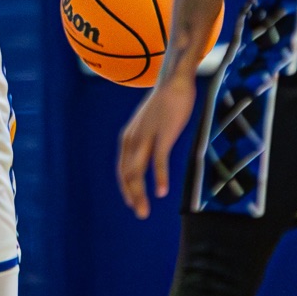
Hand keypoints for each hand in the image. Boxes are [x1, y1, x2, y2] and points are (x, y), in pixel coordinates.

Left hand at [117, 73, 198, 218]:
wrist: (173, 81)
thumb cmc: (164, 103)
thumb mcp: (149, 124)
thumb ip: (147, 140)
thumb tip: (150, 153)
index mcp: (128, 138)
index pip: (122, 169)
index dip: (125, 188)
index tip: (132, 203)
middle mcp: (133, 139)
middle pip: (128, 174)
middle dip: (132, 196)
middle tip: (140, 214)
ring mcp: (147, 137)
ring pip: (138, 171)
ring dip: (140, 193)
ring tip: (144, 210)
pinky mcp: (163, 135)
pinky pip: (158, 161)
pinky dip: (159, 178)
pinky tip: (161, 192)